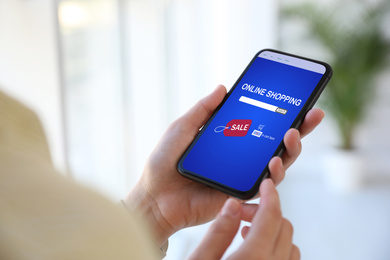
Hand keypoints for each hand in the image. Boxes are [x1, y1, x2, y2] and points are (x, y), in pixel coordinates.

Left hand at [124, 85, 323, 246]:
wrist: (155, 196)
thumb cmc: (164, 162)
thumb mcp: (182, 128)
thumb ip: (203, 110)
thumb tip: (222, 87)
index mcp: (229, 140)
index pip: (260, 125)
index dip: (279, 113)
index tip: (297, 98)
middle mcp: (240, 157)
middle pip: (276, 143)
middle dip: (298, 129)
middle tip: (310, 115)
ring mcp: (242, 176)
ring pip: (278, 164)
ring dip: (291, 150)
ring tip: (291, 136)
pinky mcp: (240, 194)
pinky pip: (264, 185)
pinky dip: (273, 174)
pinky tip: (274, 162)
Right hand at [188, 179, 299, 259]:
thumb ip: (218, 233)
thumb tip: (233, 205)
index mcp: (254, 258)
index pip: (271, 216)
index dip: (270, 194)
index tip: (266, 183)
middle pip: (284, 226)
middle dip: (267, 212)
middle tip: (242, 212)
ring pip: (290, 243)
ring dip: (273, 230)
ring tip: (247, 231)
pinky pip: (287, 258)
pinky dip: (277, 246)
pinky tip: (255, 248)